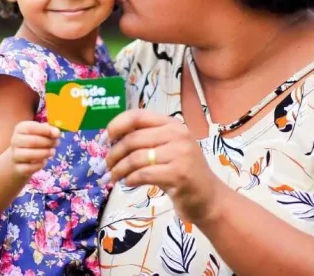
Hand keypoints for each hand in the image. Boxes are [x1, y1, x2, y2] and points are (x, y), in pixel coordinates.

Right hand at [9, 121, 59, 177]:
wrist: (21, 158)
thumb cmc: (35, 141)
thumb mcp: (41, 133)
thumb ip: (50, 131)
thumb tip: (56, 133)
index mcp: (20, 128)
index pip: (31, 128)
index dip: (46, 131)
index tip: (57, 134)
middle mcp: (15, 140)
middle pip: (32, 141)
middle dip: (48, 142)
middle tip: (56, 144)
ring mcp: (15, 155)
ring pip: (29, 155)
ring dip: (44, 153)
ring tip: (52, 152)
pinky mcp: (17, 168)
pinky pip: (29, 167)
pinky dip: (39, 164)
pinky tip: (44, 161)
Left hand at [105, 109, 226, 224]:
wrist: (208, 198)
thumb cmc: (182, 172)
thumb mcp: (166, 149)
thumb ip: (145, 140)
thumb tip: (109, 140)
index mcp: (172, 124)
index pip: (137, 115)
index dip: (116, 125)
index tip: (104, 140)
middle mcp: (177, 134)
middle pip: (132, 139)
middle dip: (113, 154)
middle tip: (105, 166)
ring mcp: (180, 154)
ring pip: (135, 158)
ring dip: (119, 169)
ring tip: (113, 177)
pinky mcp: (179, 174)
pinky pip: (143, 174)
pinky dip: (130, 179)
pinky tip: (127, 183)